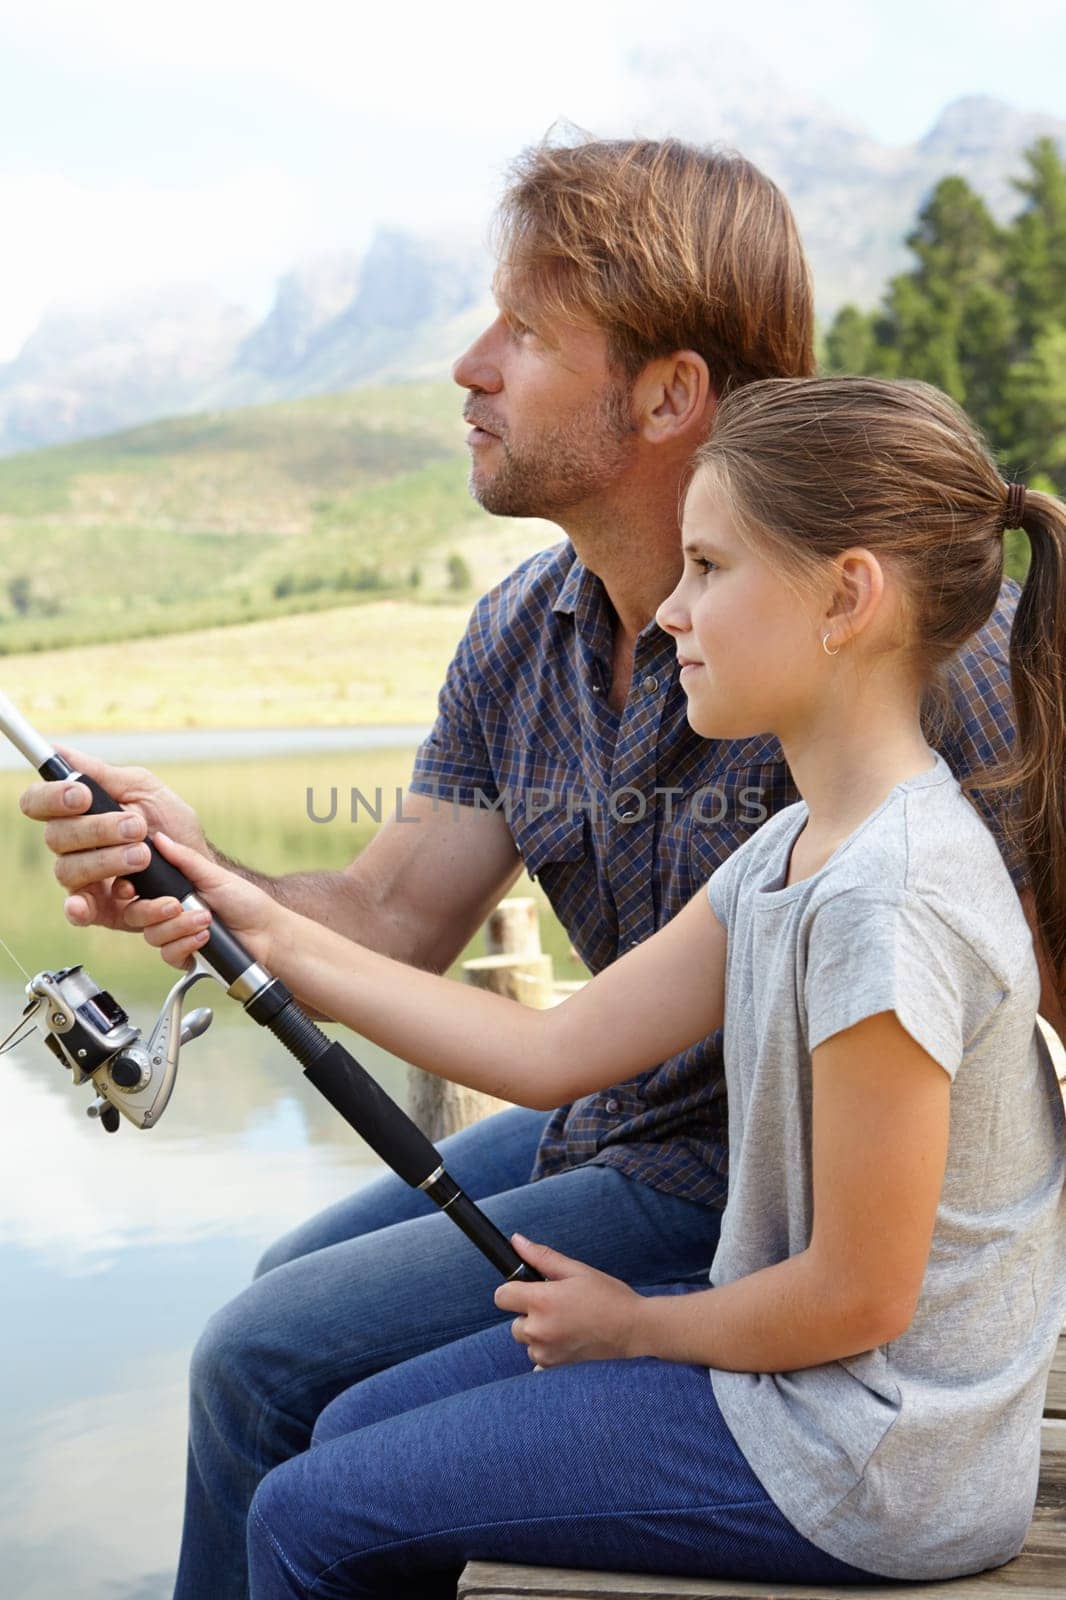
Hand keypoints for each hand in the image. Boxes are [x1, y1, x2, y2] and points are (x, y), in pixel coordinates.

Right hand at [18, 747, 207, 930]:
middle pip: (56, 838)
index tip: (82, 796)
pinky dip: (84, 908)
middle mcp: (74, 848)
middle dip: (97, 829)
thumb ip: (104, 775)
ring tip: (145, 855)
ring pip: (69, 872)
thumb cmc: (172, 825)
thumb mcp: (145, 790)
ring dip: (107, 861)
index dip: (52, 798)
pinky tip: (101, 899)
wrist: (203, 867)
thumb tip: (61, 751)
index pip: (39, 804)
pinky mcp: (101, 911)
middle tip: (136, 827)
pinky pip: (82, 913)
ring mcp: (85, 880)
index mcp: (78, 815)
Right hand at [125, 832, 283, 970]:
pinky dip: (186, 946)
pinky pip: (168, 955)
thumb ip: (184, 860)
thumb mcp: (214, 876)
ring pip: (152, 936)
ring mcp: (175, 935)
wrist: (266, 934)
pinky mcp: (184, 956)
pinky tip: (204, 939)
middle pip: (135, 914)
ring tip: (205, 921)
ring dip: (179, 928)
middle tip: (178, 906)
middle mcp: (168, 912)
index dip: (127, 891)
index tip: (132, 890)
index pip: (134, 890)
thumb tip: (159, 838)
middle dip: (156, 911)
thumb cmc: (245, 902)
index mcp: (172, 889)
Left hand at [494, 1234, 647, 1367]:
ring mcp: (545, 1353)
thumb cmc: (609, 1298)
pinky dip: (549, 1352)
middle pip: (515, 1321)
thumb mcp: (577, 1271)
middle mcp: (539, 1330)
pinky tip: (571, 1342)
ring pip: (528, 1341)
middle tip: (559, 1308)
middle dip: (531, 1314)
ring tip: (569, 1325)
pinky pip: (538, 1360)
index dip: (514, 1291)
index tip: (530, 1290)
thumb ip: (542, 1257)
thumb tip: (516, 1241)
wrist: (635, 1331)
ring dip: (540, 1334)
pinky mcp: (554, 1369)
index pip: (502, 1296)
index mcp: (542, 1302)